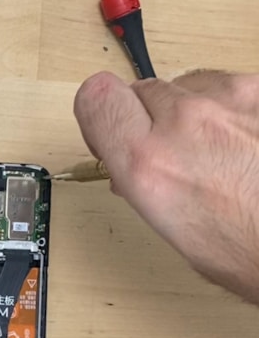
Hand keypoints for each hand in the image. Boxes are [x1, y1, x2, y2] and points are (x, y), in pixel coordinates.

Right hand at [74, 71, 258, 302]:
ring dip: (194, 112)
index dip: (100, 114)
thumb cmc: (256, 253)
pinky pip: (235, 86)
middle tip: (170, 153)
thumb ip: (141, 181)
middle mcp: (186, 122)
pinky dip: (237, 110)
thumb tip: (129, 165)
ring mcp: (236, 101)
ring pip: (190, 84)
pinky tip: (251, 144)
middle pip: (141, 90)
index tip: (109, 131)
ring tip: (220, 153)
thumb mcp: (174, 230)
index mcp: (149, 163)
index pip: (94, 98)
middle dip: (149, 118)